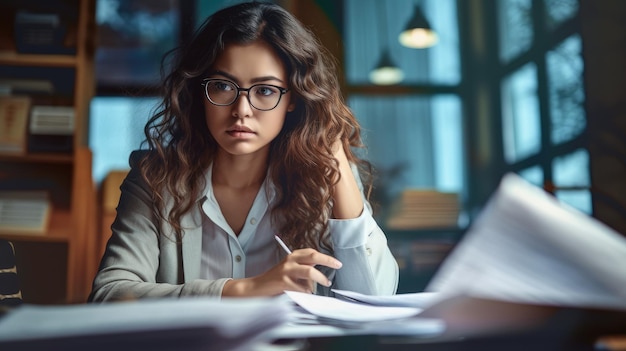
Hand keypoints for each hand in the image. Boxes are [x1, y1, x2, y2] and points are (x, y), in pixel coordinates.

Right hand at [222, 248, 341, 296]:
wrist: (256, 287)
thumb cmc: (275, 280)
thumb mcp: (290, 270)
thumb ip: (304, 268)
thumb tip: (321, 274)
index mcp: (292, 256)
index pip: (312, 252)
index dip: (326, 257)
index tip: (337, 263)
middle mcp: (290, 260)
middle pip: (313, 256)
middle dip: (328, 261)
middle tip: (338, 265)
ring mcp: (286, 270)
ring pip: (310, 271)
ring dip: (320, 279)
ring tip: (325, 283)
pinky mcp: (283, 281)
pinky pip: (302, 287)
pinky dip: (307, 291)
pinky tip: (306, 294)